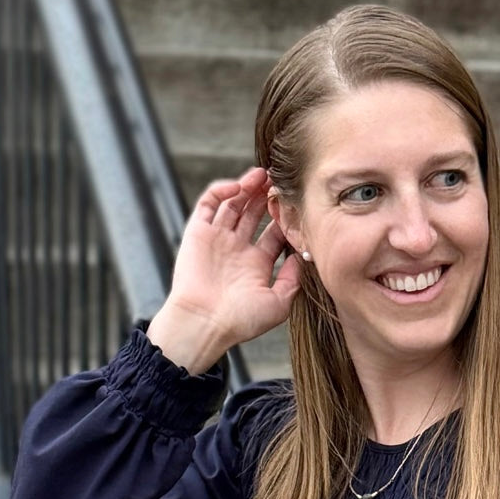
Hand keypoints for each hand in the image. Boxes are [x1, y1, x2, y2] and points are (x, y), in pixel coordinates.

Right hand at [157, 165, 301, 352]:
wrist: (204, 324)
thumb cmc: (240, 321)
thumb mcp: (278, 304)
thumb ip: (293, 280)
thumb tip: (301, 255)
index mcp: (256, 266)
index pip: (273, 234)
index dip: (284, 218)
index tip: (296, 205)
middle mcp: (237, 250)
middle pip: (254, 214)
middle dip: (267, 197)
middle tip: (281, 181)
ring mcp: (217, 240)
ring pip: (234, 203)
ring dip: (248, 187)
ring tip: (263, 174)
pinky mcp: (198, 232)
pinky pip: (209, 203)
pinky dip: (222, 190)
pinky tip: (239, 186)